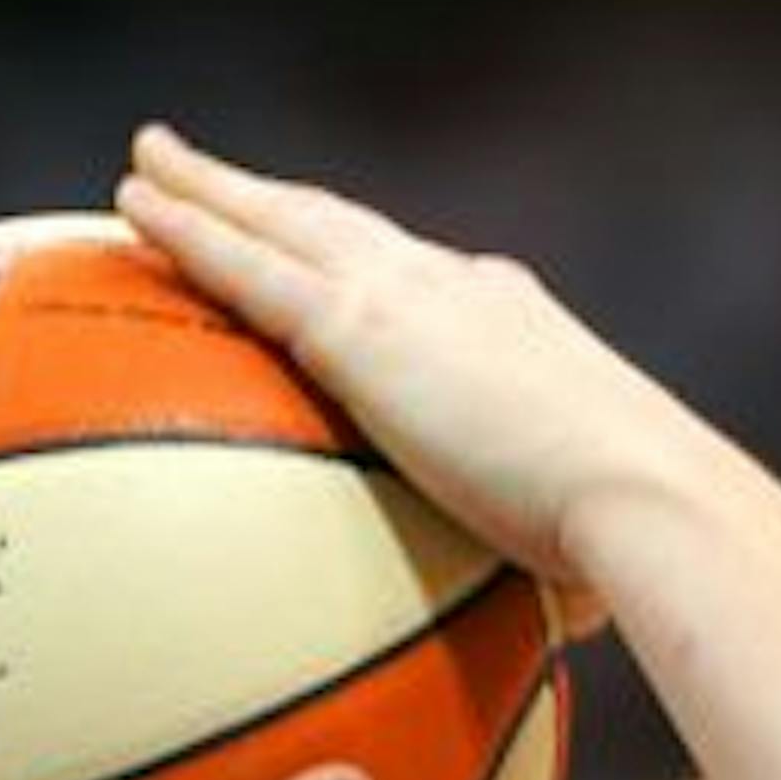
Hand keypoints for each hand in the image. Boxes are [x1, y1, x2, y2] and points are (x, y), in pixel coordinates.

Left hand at [115, 124, 693, 623]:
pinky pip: (247, 263)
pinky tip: (135, 204)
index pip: (424, 282)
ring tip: (148, 160)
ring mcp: (406, 296)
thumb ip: (557, 562)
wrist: (645, 494)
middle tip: (202, 168)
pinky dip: (189, 228)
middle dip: (274, 197)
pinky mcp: (359, 327)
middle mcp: (457, 288)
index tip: (332, 254)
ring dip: (210, 189)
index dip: (368, 260)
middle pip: (339, 227)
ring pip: (281, 221)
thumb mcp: (583, 536)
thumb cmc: (632, 540)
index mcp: (511, 326)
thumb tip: (573, 619)